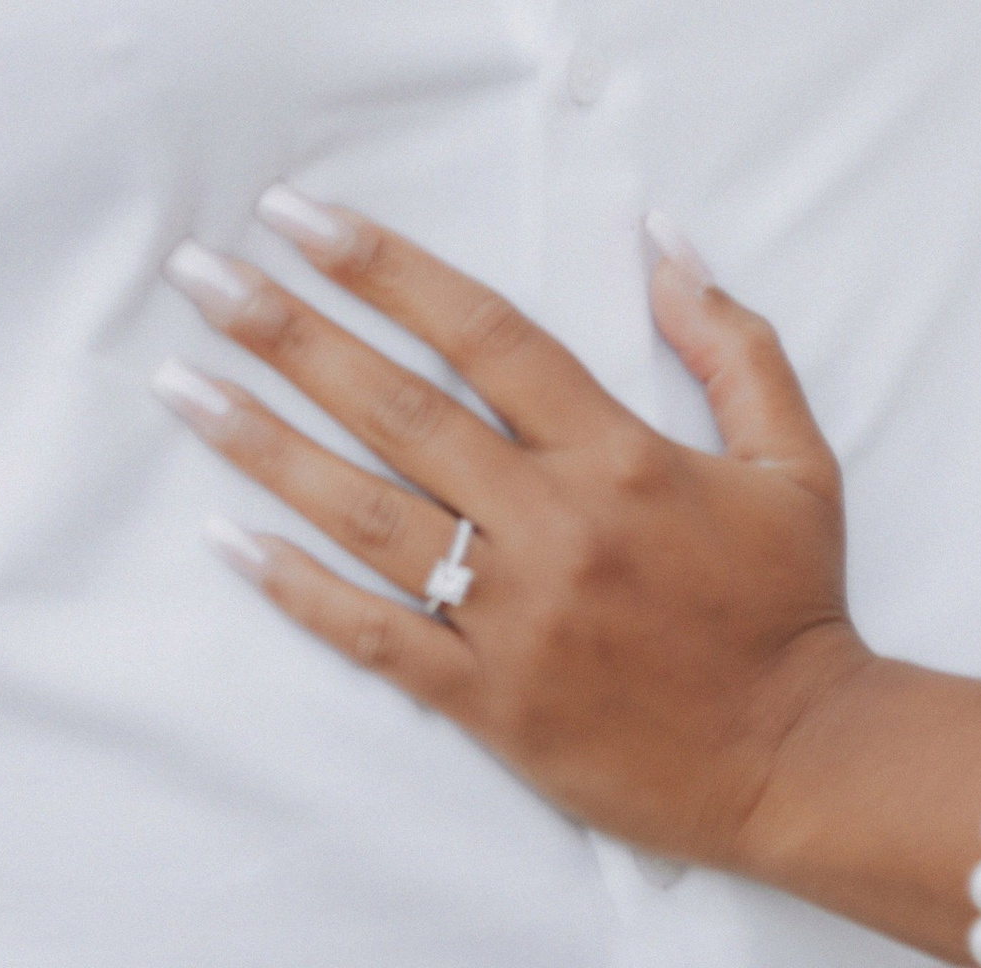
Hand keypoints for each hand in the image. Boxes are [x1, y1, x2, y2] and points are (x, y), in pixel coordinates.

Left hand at [152, 198, 874, 870]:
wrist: (798, 761)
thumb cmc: (793, 602)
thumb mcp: (792, 454)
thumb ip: (730, 341)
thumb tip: (666, 240)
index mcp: (617, 452)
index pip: (482, 332)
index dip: (388, 266)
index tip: (305, 218)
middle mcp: (551, 523)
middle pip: (398, 408)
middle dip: (292, 332)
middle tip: (203, 277)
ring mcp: (512, 616)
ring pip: (364, 513)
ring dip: (265, 443)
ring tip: (182, 384)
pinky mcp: (488, 701)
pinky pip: (374, 636)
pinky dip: (295, 588)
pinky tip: (228, 538)